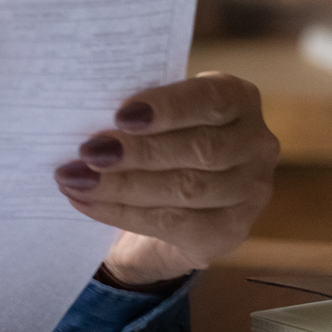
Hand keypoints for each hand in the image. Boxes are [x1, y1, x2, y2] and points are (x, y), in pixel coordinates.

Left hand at [57, 72, 278, 284]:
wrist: (162, 203)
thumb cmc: (154, 139)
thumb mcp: (153, 115)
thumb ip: (138, 112)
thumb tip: (87, 109)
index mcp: (238, 99)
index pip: (211, 100)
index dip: (168, 108)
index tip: (121, 115)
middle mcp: (256, 144)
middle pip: (200, 149)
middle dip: (137, 152)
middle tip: (87, 152)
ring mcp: (250, 193)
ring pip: (186, 189)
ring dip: (122, 185)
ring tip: (75, 178)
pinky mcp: (230, 232)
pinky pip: (173, 223)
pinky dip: (121, 212)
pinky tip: (85, 202)